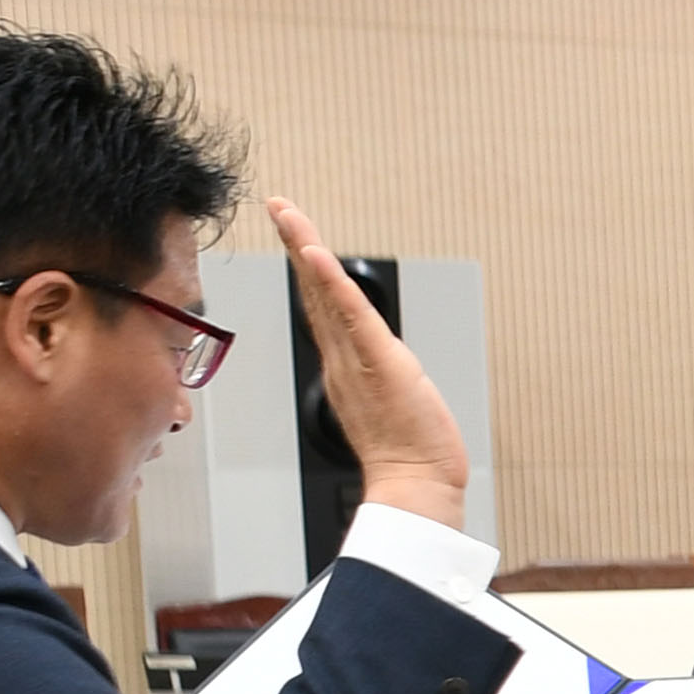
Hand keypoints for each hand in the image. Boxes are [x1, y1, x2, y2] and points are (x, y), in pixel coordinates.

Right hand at [263, 198, 468, 525]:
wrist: (415, 488)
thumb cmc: (409, 458)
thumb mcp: (388, 409)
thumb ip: (378, 386)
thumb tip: (382, 376)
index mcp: (345, 367)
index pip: (322, 307)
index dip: (306, 269)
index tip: (294, 236)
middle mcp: (343, 358)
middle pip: (313, 291)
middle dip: (295, 243)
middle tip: (278, 205)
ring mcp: (356, 359)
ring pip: (325, 294)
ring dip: (305, 247)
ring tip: (287, 213)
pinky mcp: (378, 362)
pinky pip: (351, 315)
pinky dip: (331, 283)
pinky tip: (314, 253)